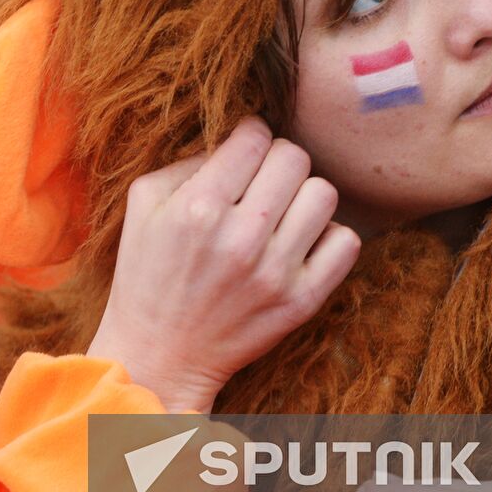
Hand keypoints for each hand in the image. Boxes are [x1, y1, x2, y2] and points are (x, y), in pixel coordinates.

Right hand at [87, 116, 360, 410]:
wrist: (159, 356)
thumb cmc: (147, 272)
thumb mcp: (144, 205)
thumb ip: (189, 161)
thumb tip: (240, 137)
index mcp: (198, 208)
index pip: (255, 137)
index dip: (251, 134)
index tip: (246, 149)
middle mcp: (240, 238)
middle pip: (294, 158)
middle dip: (278, 160)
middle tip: (263, 180)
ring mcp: (275, 272)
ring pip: (324, 194)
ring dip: (303, 196)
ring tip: (281, 212)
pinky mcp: (301, 301)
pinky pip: (346, 242)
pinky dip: (328, 236)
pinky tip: (300, 242)